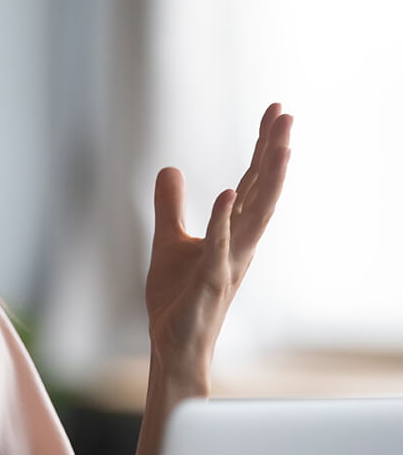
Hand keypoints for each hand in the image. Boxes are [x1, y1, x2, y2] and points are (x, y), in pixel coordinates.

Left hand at [144, 102, 292, 394]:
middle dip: (274, 152)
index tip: (275, 110)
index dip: (263, 146)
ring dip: (267, 181)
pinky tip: (225, 193)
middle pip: (262, 190)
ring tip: (279, 146)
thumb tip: (169, 168)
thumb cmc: (177, 298)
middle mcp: (239, 243)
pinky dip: (222, 221)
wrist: (173, 343)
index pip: (251, 181)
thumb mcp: (167, 241)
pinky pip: (218, 247)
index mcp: (232, 231)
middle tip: (286, 114)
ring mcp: (228, 262)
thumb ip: (170, 206)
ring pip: (255, 215)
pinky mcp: (209, 281)